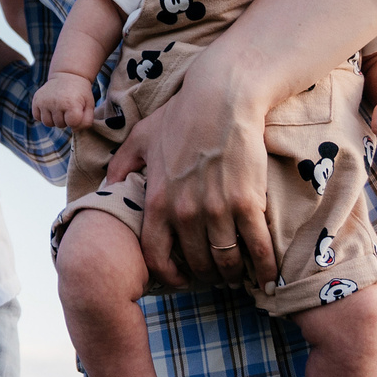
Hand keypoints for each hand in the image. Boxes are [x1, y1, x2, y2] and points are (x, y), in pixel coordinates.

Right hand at [32, 74, 96, 129]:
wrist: (68, 75)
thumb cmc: (80, 93)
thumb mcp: (89, 105)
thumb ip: (86, 122)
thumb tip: (73, 130)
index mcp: (71, 104)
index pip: (71, 124)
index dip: (75, 120)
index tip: (77, 110)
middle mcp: (56, 103)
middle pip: (59, 124)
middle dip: (65, 119)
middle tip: (68, 107)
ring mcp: (44, 101)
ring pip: (47, 123)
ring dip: (54, 119)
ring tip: (59, 108)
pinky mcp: (36, 100)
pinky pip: (37, 117)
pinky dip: (43, 115)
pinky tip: (50, 107)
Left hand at [111, 43, 278, 291]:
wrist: (221, 98)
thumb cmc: (181, 115)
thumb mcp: (141, 138)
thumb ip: (121, 166)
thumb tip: (107, 186)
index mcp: (157, 201)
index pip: (155, 256)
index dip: (168, 275)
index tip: (180, 279)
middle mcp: (185, 212)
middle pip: (196, 264)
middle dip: (206, 275)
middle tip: (215, 275)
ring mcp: (217, 210)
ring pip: (227, 261)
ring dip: (234, 274)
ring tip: (239, 275)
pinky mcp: (248, 203)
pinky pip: (258, 248)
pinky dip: (266, 267)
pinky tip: (269, 277)